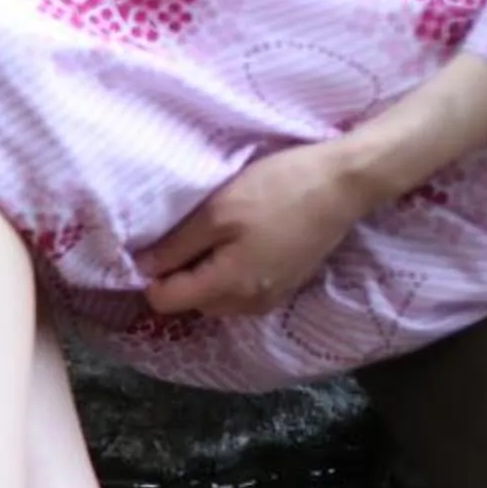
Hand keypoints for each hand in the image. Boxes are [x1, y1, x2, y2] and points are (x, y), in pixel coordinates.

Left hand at [138, 142, 371, 317]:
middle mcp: (249, 304)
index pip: (167, 302)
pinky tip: (239, 239)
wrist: (344, 183)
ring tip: (215, 233)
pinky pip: (241, 290)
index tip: (154, 245)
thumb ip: (176, 246)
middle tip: (189, 232)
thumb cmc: (279, 190)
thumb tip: (142, 269)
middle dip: (180, 274)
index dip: (151, 276)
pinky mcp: (285, 285)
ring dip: (206, 273)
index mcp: (229, 287)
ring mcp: (271, 297)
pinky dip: (229, 272)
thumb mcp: (217, 212)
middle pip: (191, 302)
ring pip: (216, 297)